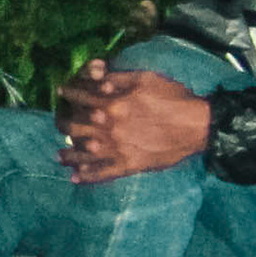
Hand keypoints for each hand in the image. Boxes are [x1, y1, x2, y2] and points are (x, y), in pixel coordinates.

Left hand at [54, 59, 211, 183]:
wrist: (197, 125)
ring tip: (58, 156)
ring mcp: (116, 149)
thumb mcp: (145, 78)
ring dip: (67, 155)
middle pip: (74, 127)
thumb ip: (116, 79)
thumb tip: (95, 79)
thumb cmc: (173, 98)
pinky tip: (74, 178)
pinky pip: (102, 174)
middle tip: (59, 124)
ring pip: (82, 154)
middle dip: (63, 124)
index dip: (68, 93)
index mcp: (111, 103)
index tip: (61, 92)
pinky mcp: (128, 165)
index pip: (79, 98)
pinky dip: (86, 177)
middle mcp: (108, 128)